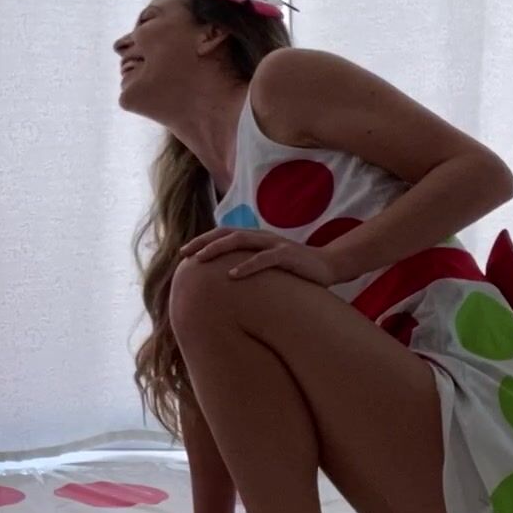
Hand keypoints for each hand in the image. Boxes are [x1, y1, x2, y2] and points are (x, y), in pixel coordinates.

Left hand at [181, 227, 342, 285]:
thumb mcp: (268, 264)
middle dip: (204, 242)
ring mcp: (275, 244)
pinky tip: (232, 276)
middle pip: (227, 233)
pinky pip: (264, 259)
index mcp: (256, 238)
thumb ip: (249, 264)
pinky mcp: (288, 256)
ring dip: (218, 249)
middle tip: (184, 254)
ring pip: (241, 240)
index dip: (203, 240)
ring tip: (201, 260)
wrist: (329, 266)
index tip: (184, 252)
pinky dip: (246, 266)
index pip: (224, 233)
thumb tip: (224, 278)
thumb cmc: (293, 270)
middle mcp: (262, 237)